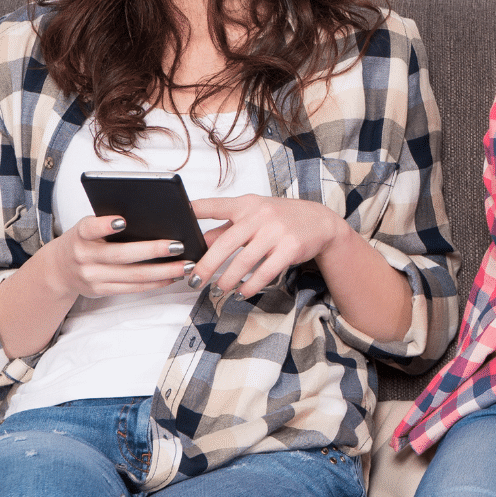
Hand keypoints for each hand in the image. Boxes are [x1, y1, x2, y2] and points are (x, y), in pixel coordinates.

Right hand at [40, 215, 192, 300]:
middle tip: (179, 245)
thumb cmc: (83, 241)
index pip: (90, 228)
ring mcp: (92, 277)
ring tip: (185, 265)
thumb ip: (108, 222)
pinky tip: (173, 276)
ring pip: (133, 276)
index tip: (123, 220)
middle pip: (122, 255)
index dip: (105, 225)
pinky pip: (133, 288)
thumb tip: (150, 215)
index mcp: (80, 235)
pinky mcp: (101, 291)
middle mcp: (84, 257)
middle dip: (153, 250)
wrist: (58, 269)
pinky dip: (156, 283)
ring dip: (163, 271)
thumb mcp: (87, 227)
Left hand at [188, 195, 351, 298]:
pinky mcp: (290, 247)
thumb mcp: (253, 215)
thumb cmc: (280, 218)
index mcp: (246, 204)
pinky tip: (242, 292)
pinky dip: (250, 285)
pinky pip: (265, 272)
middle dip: (206, 266)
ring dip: (227, 280)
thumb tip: (198, 244)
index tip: (175, 218)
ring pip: (244, 262)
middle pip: (225, 243)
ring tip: (218, 290)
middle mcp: (260, 215)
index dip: (193, 210)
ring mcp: (276, 231)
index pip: (214, 205)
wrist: (320, 221)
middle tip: (193, 281)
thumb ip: (226, 228)